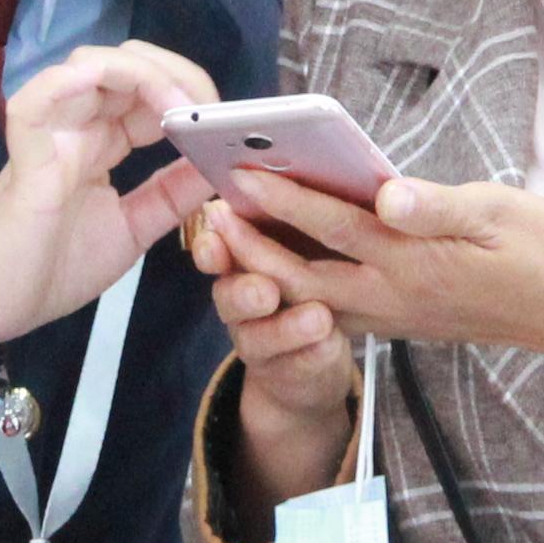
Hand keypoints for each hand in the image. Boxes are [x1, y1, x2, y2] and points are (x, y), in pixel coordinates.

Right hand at [0, 40, 228, 351]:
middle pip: (125, 64)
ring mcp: (48, 135)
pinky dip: (69, 83)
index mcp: (99, 142)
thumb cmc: (52, 269)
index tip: (221, 122)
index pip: (146, 90)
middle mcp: (75, 127)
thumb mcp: (133, 229)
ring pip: (88, 67)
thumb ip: (172, 195)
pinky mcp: (24, 156)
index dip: (187, 91)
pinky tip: (106, 88)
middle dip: (173, 72)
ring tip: (175, 110)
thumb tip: (217, 163)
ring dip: (140, 74)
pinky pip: (35, 102)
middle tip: (204, 108)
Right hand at [187, 201, 362, 498]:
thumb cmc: (317, 277)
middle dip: (244, 288)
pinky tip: (330, 345)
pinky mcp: (287, 374)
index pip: (217, 248)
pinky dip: (311, 356)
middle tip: (265, 286)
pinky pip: (296, 367)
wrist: (312, 358)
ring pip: (260, 338)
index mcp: (244, 259)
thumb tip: (309, 169)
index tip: (217, 221)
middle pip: (230, 295)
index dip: (213, 241)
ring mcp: (260, 343)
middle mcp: (242, 301)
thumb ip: (298, 215)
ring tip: (318, 317)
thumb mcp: (307, 242)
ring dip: (286, 328)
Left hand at [208, 164, 543, 368]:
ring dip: (265, 271)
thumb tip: (387, 195)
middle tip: (209, 213)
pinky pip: (332, 310)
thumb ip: (437, 206)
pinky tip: (277, 264)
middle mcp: (394, 296)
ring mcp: (394, 314)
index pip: (335, 226)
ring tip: (228, 238)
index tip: (241, 174)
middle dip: (251, 245)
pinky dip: (296, 289)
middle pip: (302, 273)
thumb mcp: (501, 214)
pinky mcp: (398, 321)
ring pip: (311, 298)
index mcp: (415, 262)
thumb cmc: (543, 251)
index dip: (283, 199)